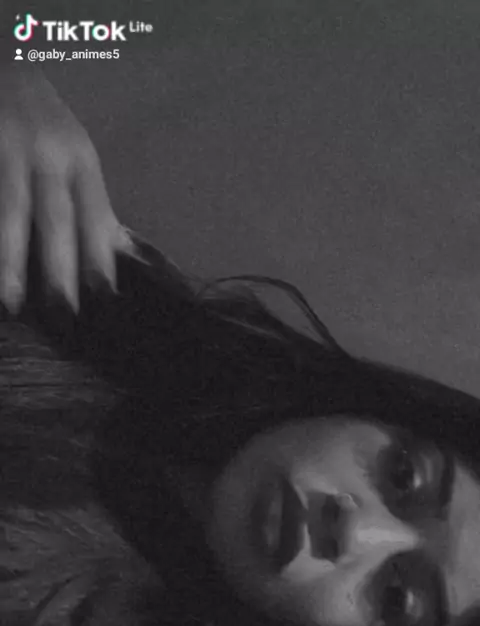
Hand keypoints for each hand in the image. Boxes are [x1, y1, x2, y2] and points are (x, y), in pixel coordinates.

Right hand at [0, 65, 132, 313]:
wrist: (3, 61)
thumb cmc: (45, 120)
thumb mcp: (78, 153)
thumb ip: (93, 203)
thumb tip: (118, 252)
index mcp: (79, 157)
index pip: (94, 213)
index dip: (98, 253)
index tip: (103, 292)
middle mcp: (47, 153)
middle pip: (55, 216)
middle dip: (60, 265)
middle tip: (64, 309)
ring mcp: (8, 151)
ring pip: (11, 211)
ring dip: (11, 260)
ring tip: (12, 301)